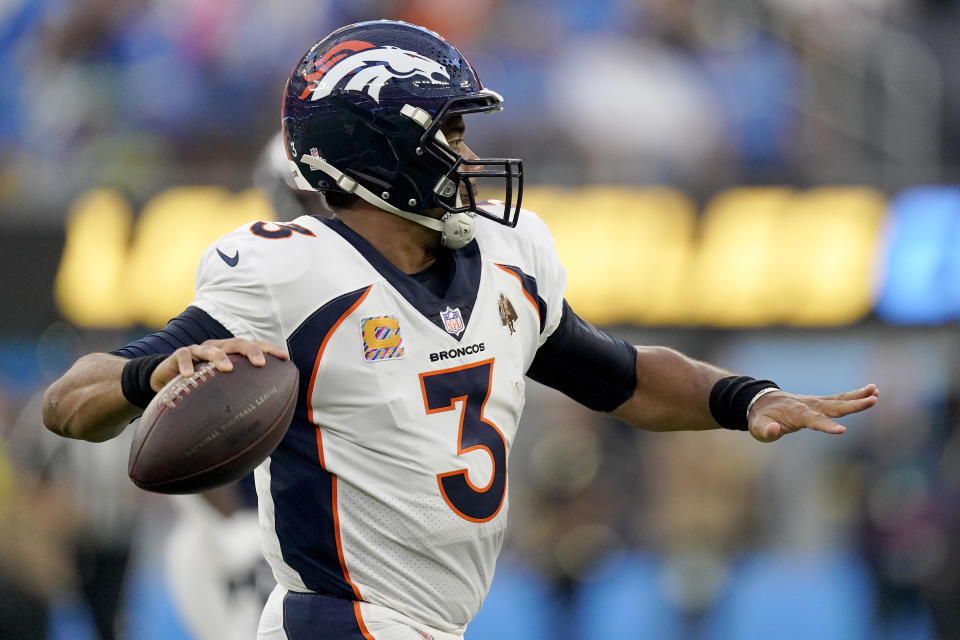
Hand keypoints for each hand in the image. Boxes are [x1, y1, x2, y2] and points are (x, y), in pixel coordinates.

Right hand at [149, 338, 289, 391]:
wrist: (166, 379)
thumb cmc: (200, 386)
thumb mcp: (220, 389)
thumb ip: (237, 397)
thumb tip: (262, 424)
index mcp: (231, 353)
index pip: (253, 346)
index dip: (269, 349)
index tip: (285, 358)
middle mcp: (217, 348)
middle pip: (237, 343)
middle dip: (250, 351)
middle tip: (260, 363)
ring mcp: (198, 350)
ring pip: (211, 349)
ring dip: (219, 357)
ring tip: (227, 368)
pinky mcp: (179, 355)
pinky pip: (183, 356)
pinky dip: (186, 365)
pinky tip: (189, 376)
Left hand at [747, 384, 878, 442]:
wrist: (761, 402)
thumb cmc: (760, 418)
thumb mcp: (757, 427)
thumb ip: (766, 430)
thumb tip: (774, 429)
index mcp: (796, 412)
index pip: (813, 420)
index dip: (826, 426)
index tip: (842, 431)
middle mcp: (809, 405)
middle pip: (834, 406)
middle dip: (853, 405)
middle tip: (873, 400)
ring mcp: (816, 403)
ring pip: (839, 400)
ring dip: (858, 397)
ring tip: (876, 392)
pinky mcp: (820, 403)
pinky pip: (840, 400)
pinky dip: (854, 396)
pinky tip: (871, 392)